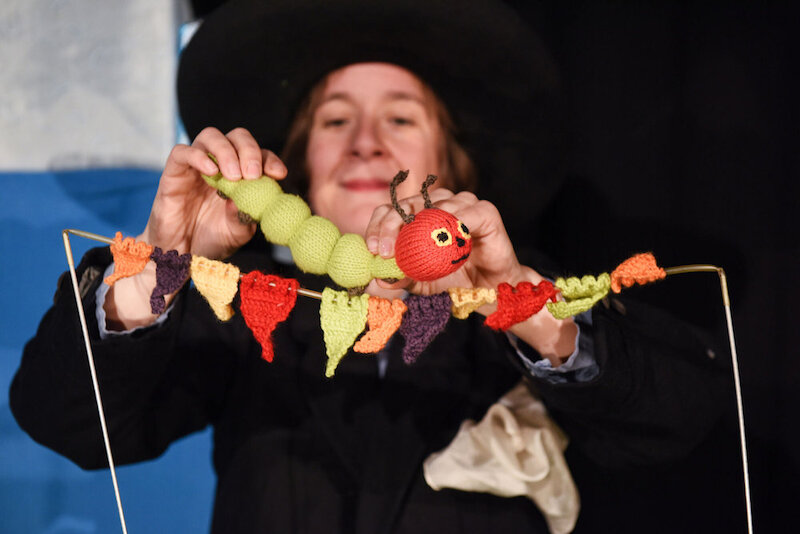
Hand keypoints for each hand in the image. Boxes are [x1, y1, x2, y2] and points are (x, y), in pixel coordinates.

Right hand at [140, 127, 287, 258]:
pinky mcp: (174, 172)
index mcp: (242, 175)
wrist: (184, 253)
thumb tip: (244, 201)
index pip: (259, 155)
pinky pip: (182, 152)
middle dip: (249, 150)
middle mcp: (221, 164)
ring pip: (211, 137)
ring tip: (234, 176)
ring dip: (226, 151)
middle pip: (237, 137)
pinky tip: (211, 171)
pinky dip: (198, 156)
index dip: (269, 160)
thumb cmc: (213, 239)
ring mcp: (197, 165)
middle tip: (253, 173)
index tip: (278, 174)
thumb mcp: (237, 232)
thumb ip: (244, 217)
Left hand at [365, 189, 534, 294]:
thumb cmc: (454, 280)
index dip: (378, 226)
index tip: (372, 250)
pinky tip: (448, 241)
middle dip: (392, 227)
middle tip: (384, 253)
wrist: (488, 291)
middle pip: (407, 204)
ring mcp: (462, 204)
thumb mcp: (420, 281)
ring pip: (435, 205)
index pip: (390, 210)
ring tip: (418, 251)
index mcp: (418, 215)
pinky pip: (466, 213)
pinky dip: (455, 225)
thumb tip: (379, 278)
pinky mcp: (484, 212)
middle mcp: (438, 204)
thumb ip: (400, 276)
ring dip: (424, 228)